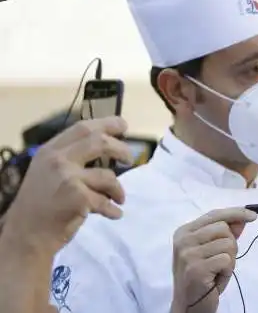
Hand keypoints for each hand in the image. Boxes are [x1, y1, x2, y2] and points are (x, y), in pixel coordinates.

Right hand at [1, 117, 132, 256]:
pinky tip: (115, 214)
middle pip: (99, 142)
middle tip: (130, 159)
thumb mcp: (46, 173)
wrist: (25, 236)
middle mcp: (58, 160)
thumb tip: (105, 145)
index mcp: (50, 151)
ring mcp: (68, 178)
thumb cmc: (38, 205)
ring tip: (119, 198)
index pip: (82, 128)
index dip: (106, 124)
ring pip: (108, 176)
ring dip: (118, 189)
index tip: (123, 125)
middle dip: (121, 149)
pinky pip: (106, 201)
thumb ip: (69, 158)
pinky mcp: (78, 198)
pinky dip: (113, 209)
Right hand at [170, 207, 257, 312]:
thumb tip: (242, 218)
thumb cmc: (203, 276)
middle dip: (231, 244)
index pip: (214, 214)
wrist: (190, 304)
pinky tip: (216, 278)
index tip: (254, 215)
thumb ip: (225, 233)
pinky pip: (226, 260)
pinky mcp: (196, 269)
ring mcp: (188, 255)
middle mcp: (183, 240)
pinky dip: (227, 270)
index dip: (236, 213)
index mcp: (185, 232)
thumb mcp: (214, 251)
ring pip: (228, 243)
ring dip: (230, 260)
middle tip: (222, 260)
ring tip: (217, 271)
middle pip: (223, 228)